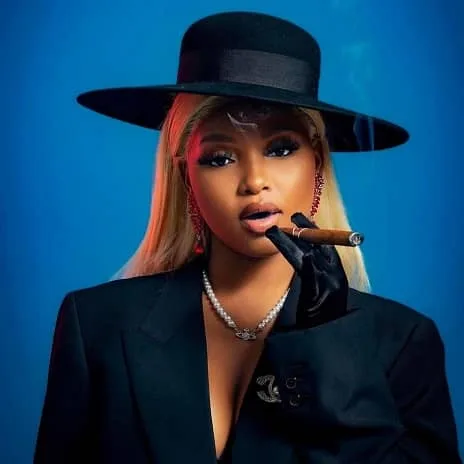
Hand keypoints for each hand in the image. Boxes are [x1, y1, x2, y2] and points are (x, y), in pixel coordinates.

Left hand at [265, 212, 348, 327]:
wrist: (324, 344)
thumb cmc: (318, 319)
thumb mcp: (317, 294)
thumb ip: (312, 276)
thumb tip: (301, 257)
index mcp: (335, 276)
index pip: (325, 248)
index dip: (314, 232)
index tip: (302, 219)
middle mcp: (336, 278)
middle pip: (322, 248)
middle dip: (307, 231)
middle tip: (294, 216)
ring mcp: (330, 288)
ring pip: (313, 258)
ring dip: (296, 243)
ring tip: (282, 231)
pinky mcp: (320, 297)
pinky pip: (313, 276)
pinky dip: (308, 263)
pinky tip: (301, 253)